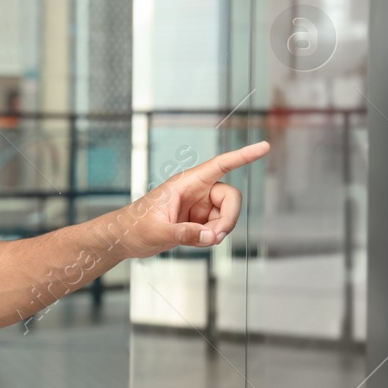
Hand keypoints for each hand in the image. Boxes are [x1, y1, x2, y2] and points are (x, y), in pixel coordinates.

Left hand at [113, 140, 270, 258]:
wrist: (122, 239)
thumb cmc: (133, 227)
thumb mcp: (157, 232)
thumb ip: (183, 234)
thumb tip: (209, 238)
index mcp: (185, 183)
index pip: (220, 165)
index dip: (243, 156)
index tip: (264, 147)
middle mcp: (195, 191)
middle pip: (231, 198)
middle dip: (228, 219)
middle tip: (214, 237)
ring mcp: (198, 206)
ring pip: (226, 216)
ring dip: (218, 231)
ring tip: (196, 240)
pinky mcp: (197, 220)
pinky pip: (216, 228)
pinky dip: (210, 237)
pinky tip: (192, 240)